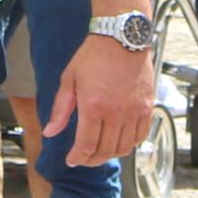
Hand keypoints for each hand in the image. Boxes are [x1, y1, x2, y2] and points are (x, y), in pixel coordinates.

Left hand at [46, 35, 155, 168]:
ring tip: (101, 151)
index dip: (78, 157)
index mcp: (94, 106)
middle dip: (92, 159)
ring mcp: (134, 111)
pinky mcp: (147, 107)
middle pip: (106, 150)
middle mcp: (116, 112)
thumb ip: (61, 109)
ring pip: (124, 147)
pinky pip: (141, 135)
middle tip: (84, 158)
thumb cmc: (94, 55)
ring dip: (111, 154)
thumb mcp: (69, 79)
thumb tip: (50, 132)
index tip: (72, 160)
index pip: (86, 144)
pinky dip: (130, 144)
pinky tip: (120, 141)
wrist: (121, 37)